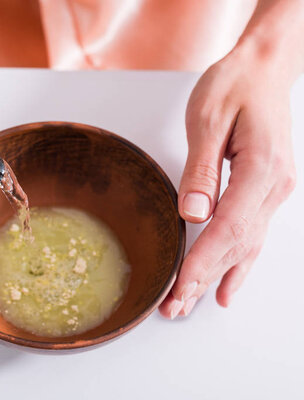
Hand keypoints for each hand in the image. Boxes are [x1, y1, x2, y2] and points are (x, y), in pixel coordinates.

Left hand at [159, 42, 296, 318]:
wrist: (263, 68)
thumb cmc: (235, 85)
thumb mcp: (208, 119)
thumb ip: (201, 170)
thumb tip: (193, 214)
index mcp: (260, 170)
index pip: (229, 229)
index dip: (203, 263)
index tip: (180, 288)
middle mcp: (274, 187)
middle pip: (237, 246)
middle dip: (203, 279)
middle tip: (174, 308)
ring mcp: (274, 191)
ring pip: (245, 246)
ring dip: (216, 278)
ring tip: (189, 305)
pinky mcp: (266, 190)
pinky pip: (251, 236)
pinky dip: (237, 265)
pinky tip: (226, 289)